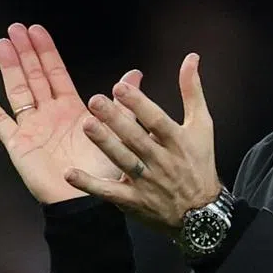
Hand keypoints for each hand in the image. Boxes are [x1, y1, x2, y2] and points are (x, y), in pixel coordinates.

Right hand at [0, 23, 143, 204]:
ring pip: (17, 91)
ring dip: (9, 68)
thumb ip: (123, 103)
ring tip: (2, 45)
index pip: (55, 73)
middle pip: (33, 76)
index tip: (37, 30)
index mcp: (71, 109)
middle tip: (15, 28)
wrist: (86, 201)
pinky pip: (0, 122)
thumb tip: (135, 74)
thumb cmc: (104, 170)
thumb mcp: (118, 130)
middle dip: (25, 52)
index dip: (46, 51)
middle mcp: (49, 115)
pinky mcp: (19, 145)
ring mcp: (32, 128)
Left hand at [68, 52, 220, 231]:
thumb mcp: (202, 125)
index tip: (121, 86)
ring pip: (122, 161)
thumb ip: (192, 91)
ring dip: (104, 144)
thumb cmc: (199, 163)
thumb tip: (191, 58)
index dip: (139, 104)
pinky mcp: (133, 201)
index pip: (157, 120)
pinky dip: (90, 185)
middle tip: (94, 100)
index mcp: (177, 141)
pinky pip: (109, 192)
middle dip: (116, 119)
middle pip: (136, 138)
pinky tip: (70, 174)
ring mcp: (146, 182)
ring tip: (86, 125)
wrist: (201, 214)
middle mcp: (161, 161)